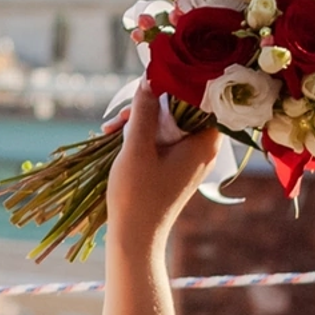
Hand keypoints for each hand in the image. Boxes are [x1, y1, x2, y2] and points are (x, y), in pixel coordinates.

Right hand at [102, 89, 222, 254]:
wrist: (135, 236)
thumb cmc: (138, 195)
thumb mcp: (137, 148)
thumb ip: (143, 111)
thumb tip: (149, 78)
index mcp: (203, 142)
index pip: (203, 99)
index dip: (179, 86)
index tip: (153, 81)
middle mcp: (202, 148)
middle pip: (181, 109)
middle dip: (149, 105)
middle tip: (121, 115)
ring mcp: (188, 158)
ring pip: (167, 123)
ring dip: (139, 120)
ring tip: (110, 130)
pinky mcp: (173, 166)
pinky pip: (161, 139)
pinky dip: (140, 135)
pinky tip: (115, 138)